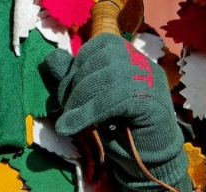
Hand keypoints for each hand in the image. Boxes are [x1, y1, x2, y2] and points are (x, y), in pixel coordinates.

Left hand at [43, 34, 191, 191]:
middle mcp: (144, 63)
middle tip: (66, 109)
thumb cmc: (118, 129)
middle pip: (106, 57)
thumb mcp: (89, 100)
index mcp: (131, 57)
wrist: (146, 162)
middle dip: (78, 83)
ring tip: (68, 122)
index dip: (79, 63)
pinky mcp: (154, 103)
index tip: (68, 90)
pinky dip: (90, 112)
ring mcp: (152, 81)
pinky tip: (74, 126)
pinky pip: (117, 99)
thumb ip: (72, 79)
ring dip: (81, 100)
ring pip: (111, 77)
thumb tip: (51, 57)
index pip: (103, 44)